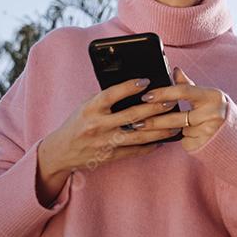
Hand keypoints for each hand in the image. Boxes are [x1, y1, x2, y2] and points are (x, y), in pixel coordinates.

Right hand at [38, 77, 182, 178]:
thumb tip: (133, 88)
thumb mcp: (86, 106)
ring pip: (138, 135)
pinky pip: (135, 150)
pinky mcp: (111, 156)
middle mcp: (98, 125)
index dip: (129, 87)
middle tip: (171, 100)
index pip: (111, 94)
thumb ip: (105, 99)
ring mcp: (105, 142)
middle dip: (154, 107)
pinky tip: (163, 140)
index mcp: (90, 109)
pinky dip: (150, 145)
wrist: (61, 151)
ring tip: (174, 123)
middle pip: (132, 115)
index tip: (146, 81)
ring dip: (159, 129)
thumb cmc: (77, 123)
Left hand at [134, 66, 228, 152]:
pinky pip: (183, 140)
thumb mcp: (205, 97)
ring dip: (159, 130)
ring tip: (141, 128)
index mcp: (213, 96)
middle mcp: (214, 113)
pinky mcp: (203, 144)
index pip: (184, 91)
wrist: (233, 138)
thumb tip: (174, 69)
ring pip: (177, 130)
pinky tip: (167, 138)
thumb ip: (188, 85)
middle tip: (136, 119)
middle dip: (154, 118)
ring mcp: (209, 131)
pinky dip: (176, 138)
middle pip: (177, 116)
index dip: (163, 93)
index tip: (146, 96)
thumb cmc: (214, 112)